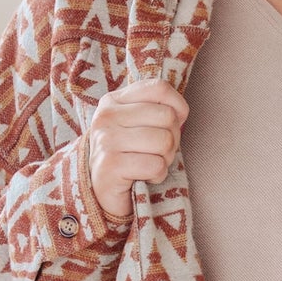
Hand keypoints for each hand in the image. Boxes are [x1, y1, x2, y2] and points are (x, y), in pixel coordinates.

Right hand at [87, 80, 188, 217]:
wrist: (101, 192)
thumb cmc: (128, 156)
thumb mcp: (137, 125)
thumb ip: (156, 109)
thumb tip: (181, 111)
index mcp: (114, 101)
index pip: (159, 88)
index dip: (177, 106)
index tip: (172, 124)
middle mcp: (106, 116)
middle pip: (166, 116)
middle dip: (172, 139)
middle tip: (157, 152)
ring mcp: (106, 140)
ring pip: (164, 141)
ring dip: (165, 159)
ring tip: (150, 164)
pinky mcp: (110, 166)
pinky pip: (156, 165)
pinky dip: (157, 175)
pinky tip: (144, 177)